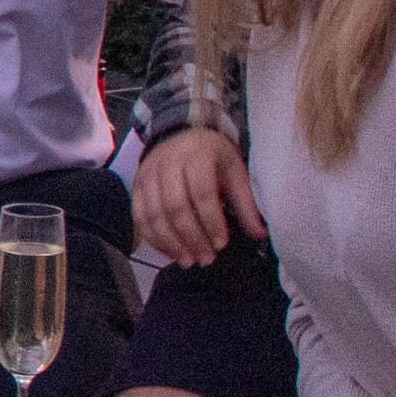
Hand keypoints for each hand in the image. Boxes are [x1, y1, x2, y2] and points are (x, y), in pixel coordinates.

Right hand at [134, 128, 263, 266]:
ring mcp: (147, 175)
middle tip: (206, 259)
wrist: (180, 135)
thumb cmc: (213, 156)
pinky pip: (139, 217)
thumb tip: (259, 234)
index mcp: (197, 156)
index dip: (211, 221)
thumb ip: (245, 203)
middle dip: (191, 237)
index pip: (201, 193)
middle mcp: (167, 163)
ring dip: (171, 243)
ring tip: (189, 261)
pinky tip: (170, 253)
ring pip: (153, 215)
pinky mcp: (136, 186)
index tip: (222, 244)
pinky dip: (154, 239)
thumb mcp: (234, 171)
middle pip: (174, 207)